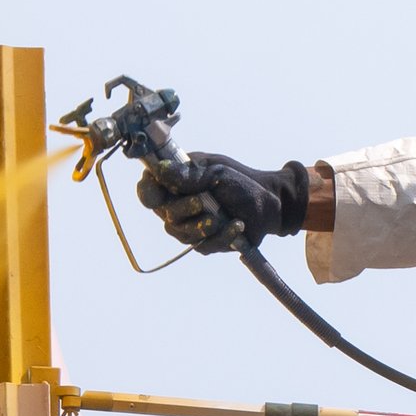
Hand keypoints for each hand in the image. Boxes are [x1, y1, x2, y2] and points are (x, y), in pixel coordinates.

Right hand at [139, 149, 310, 252]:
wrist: (267, 202)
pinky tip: (237, 225)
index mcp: (174, 183)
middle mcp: (176, 207)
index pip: (147, 191)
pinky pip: (204, 246)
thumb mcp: (215, 172)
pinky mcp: (205, 244)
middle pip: (165, 214)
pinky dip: (222, 235)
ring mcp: (189, 227)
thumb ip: (187, 175)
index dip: (148, 192)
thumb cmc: (239, 181)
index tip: (158, 192)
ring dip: (201, 225)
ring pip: (182, 233)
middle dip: (183, 208)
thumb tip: (159, 169)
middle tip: (202, 201)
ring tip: (221, 217)